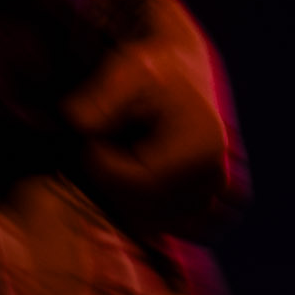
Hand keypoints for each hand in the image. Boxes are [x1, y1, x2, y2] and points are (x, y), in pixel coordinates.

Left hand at [62, 0, 246, 242]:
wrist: (183, 70)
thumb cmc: (152, 69)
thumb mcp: (126, 72)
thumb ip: (102, 98)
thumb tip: (77, 121)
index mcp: (202, 148)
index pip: (141, 183)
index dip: (105, 166)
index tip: (89, 140)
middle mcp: (217, 177)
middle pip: (147, 208)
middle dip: (114, 180)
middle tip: (101, 144)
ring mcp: (217, 195)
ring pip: (155, 221)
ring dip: (127, 195)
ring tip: (120, 154)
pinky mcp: (212, 204)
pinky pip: (168, 225)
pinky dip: (146, 207)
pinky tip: (136, 173)